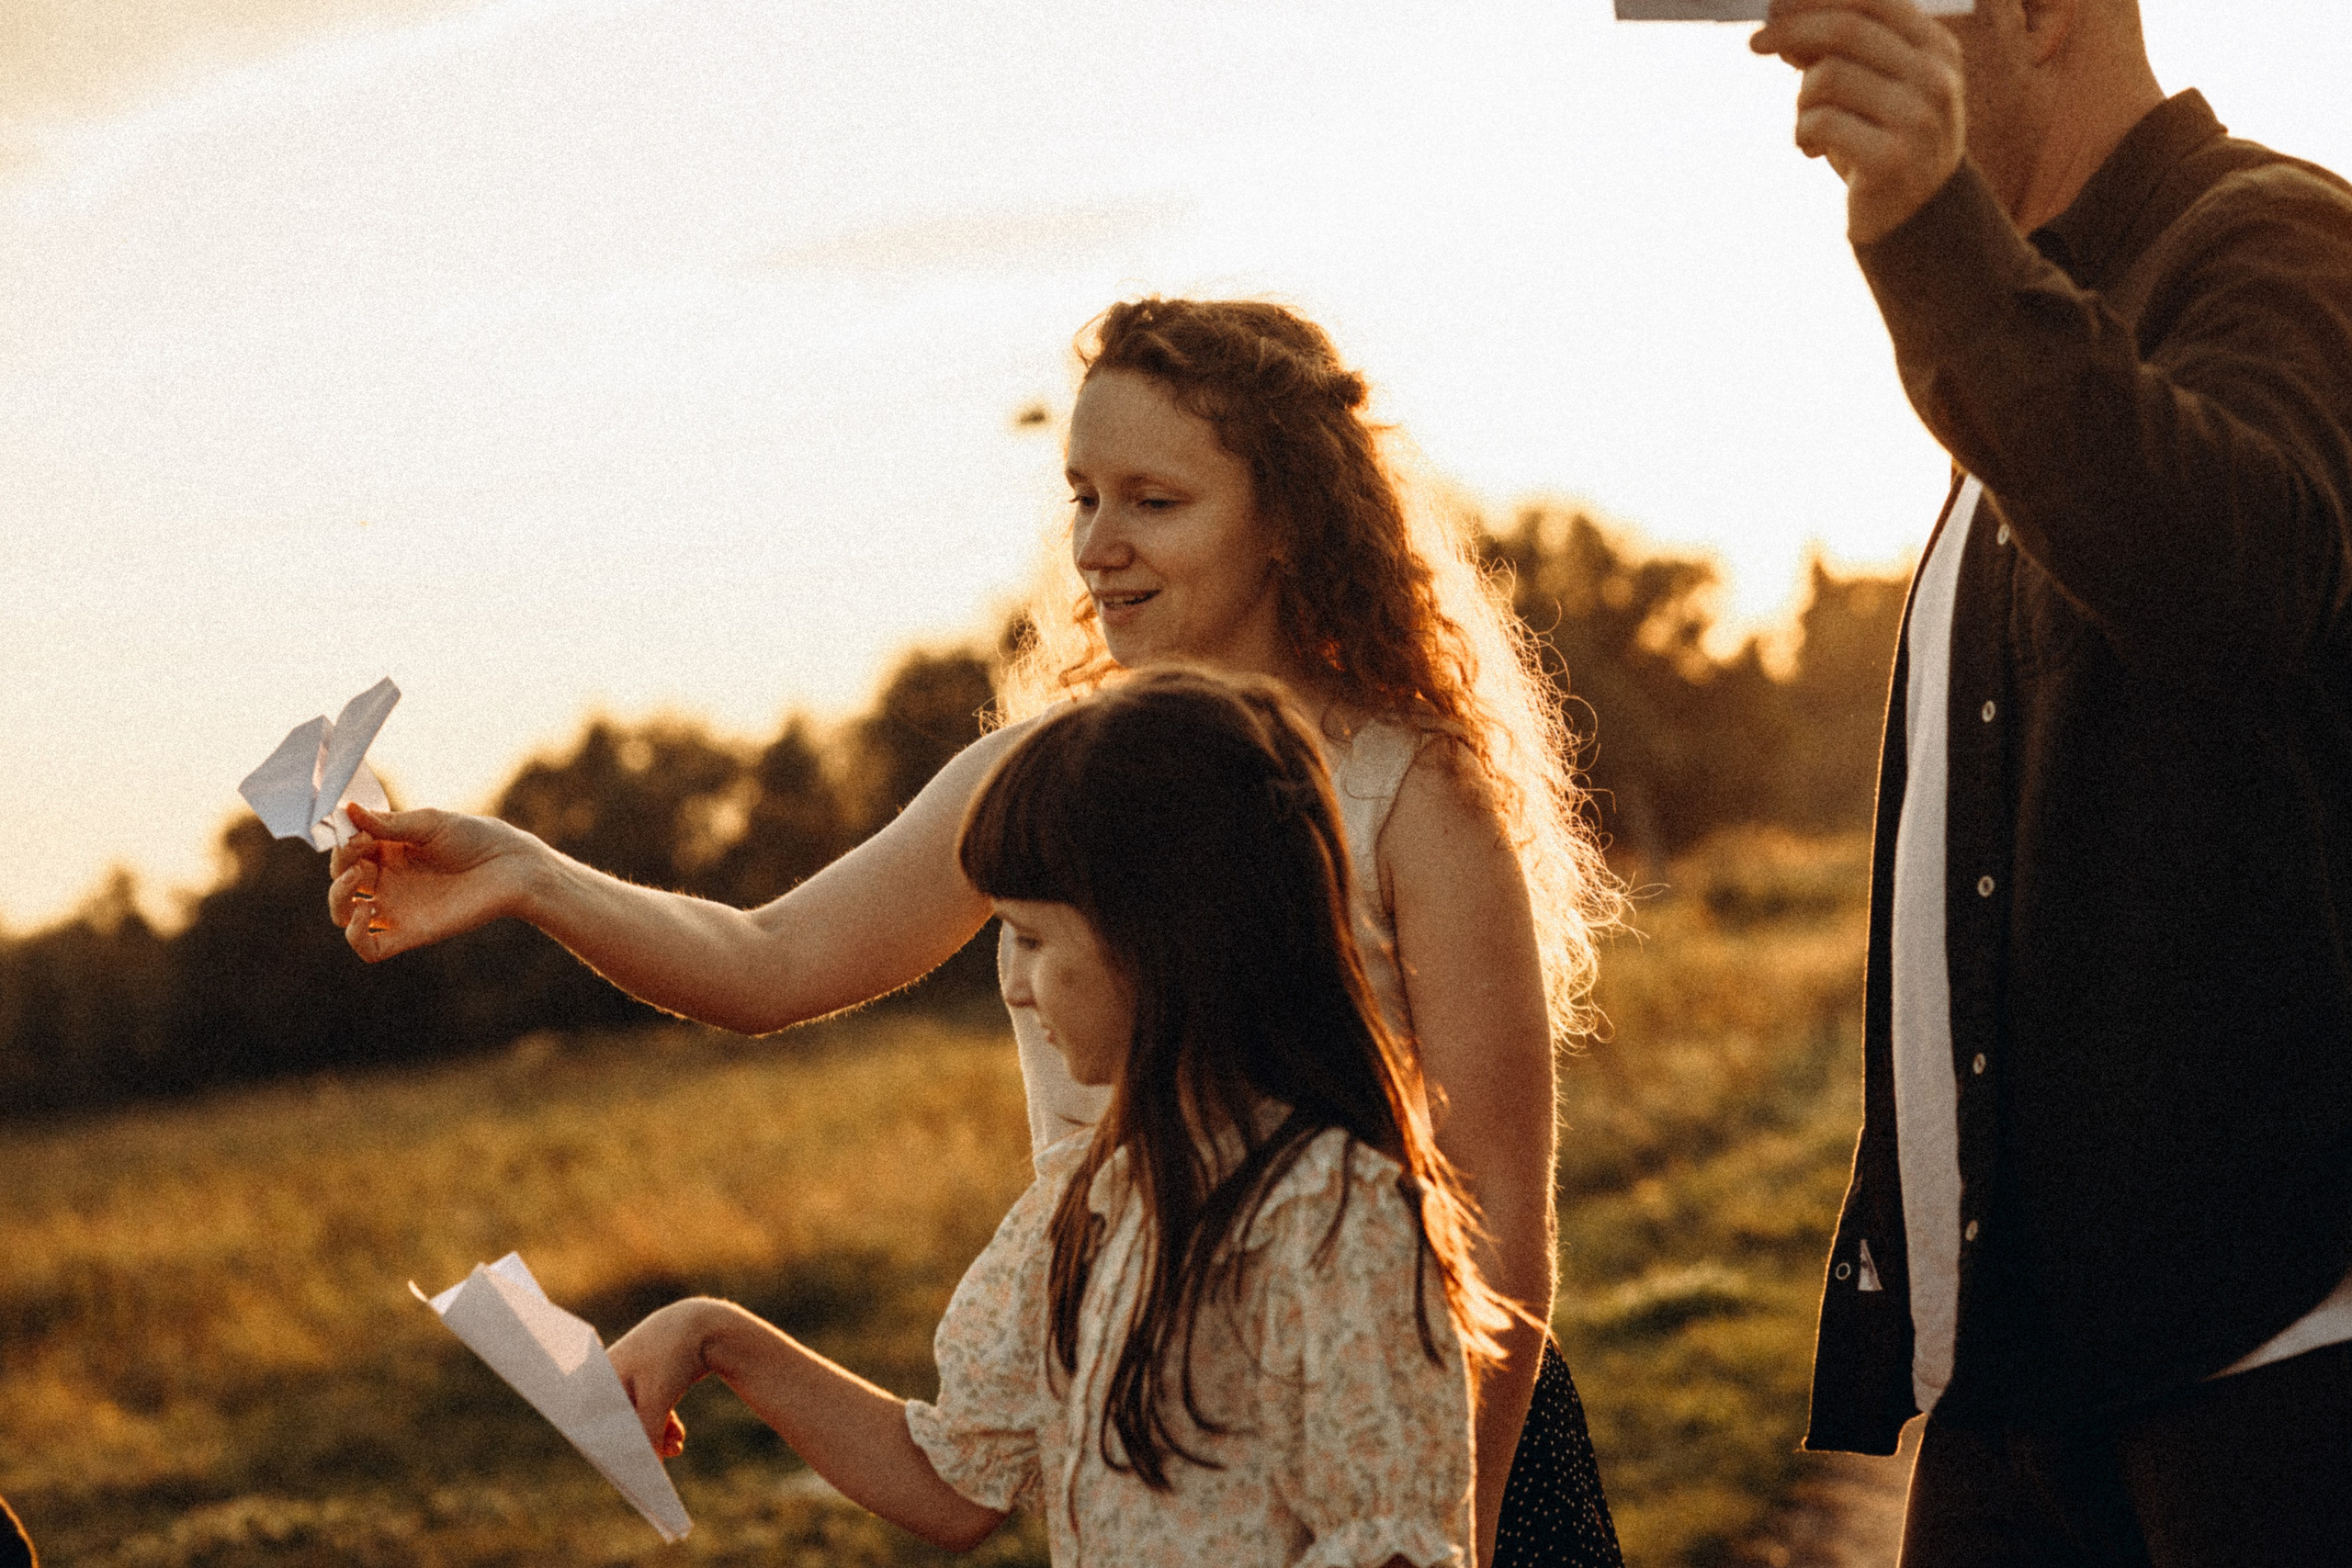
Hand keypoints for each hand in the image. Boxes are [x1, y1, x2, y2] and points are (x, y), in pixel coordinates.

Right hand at [326, 803, 531, 960]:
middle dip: (340, 864)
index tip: (357, 830)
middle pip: (341, 880)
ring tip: (358, 878)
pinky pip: (369, 948)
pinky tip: (366, 912)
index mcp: (388, 851)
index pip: (346, 851)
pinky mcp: (409, 933)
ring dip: (337, 897)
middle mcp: (388, 880)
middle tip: (360, 849)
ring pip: (344, 914)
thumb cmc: (474, 838)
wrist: (511, 866)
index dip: (344, 842)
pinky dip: (355, 935)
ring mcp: (396, 908)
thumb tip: (346, 810)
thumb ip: (388, 823)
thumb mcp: (429, 823)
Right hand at [608, 1299, 723, 1458]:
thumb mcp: (657, 1399)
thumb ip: (647, 1434)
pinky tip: (677, 1438)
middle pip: (616, 1424)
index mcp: (598, 1379)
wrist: (704, 1326)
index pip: (592, 1422)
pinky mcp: (649, 1383)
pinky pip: (650, 1413)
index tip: (621, 1471)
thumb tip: (648, 1463)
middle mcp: (608, 1379)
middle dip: (636, 1445)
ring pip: (637, 1421)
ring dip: (655, 1438)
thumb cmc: (672, 1357)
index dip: (606, 1448)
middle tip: (649, 1472)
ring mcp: (629, 1380)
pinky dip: (663, 1426)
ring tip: (674, 1448)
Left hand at [1752, 0, 1967, 243]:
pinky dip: (1803, 134)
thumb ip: (1835, 53)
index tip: (1774, 6)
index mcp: (1936, 49)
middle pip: (1845, 30)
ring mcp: (1918, 118)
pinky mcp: (1891, 158)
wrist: (1913, 218)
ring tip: (1809, 127)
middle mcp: (1935, 78)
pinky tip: (1813, 151)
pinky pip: (1821, 122)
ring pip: (1828, 77)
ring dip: (1802, 101)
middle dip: (1791, 31)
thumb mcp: (1866, 89)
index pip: (1872, 1)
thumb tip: (1782, 22)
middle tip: (1755, 44)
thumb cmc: (1882, 141)